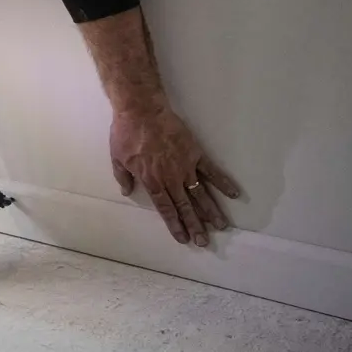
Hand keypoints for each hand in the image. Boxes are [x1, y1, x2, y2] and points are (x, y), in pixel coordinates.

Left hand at [110, 104, 241, 245]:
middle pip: (186, 206)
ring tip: (221, 226)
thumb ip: (123, 177)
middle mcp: (171, 178)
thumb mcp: (117, 158)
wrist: (141, 110)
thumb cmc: (126, 133)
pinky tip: (233, 194)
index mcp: (152, 181)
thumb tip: (127, 192)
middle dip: (195, 225)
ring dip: (211, 211)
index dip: (175, 224)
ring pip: (201, 193)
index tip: (183, 238)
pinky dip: (223, 182)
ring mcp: (186, 166)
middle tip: (204, 241)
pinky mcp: (196, 153)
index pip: (166, 208)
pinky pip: (212, 171)